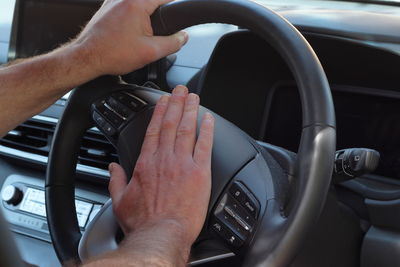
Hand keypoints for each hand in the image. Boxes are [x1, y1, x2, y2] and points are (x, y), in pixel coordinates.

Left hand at [73, 0, 187, 75]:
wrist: (87, 58)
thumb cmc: (112, 54)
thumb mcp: (150, 52)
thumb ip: (172, 43)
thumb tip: (183, 37)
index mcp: (137, 3)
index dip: (175, 9)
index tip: (177, 19)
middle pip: (152, 2)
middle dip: (157, 17)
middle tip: (152, 35)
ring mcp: (113, 1)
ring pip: (139, 5)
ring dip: (144, 18)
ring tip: (137, 37)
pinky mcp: (107, 7)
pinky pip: (127, 8)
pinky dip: (133, 18)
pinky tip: (128, 35)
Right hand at [109, 85, 214, 245]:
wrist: (162, 235)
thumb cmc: (143, 221)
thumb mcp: (120, 200)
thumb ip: (116, 180)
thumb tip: (113, 167)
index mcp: (147, 164)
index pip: (154, 130)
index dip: (160, 112)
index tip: (164, 100)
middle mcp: (165, 159)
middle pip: (171, 124)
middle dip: (176, 103)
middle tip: (181, 89)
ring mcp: (183, 164)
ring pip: (187, 130)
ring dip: (190, 110)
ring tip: (193, 97)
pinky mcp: (200, 173)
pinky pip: (205, 146)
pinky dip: (207, 130)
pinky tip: (209, 119)